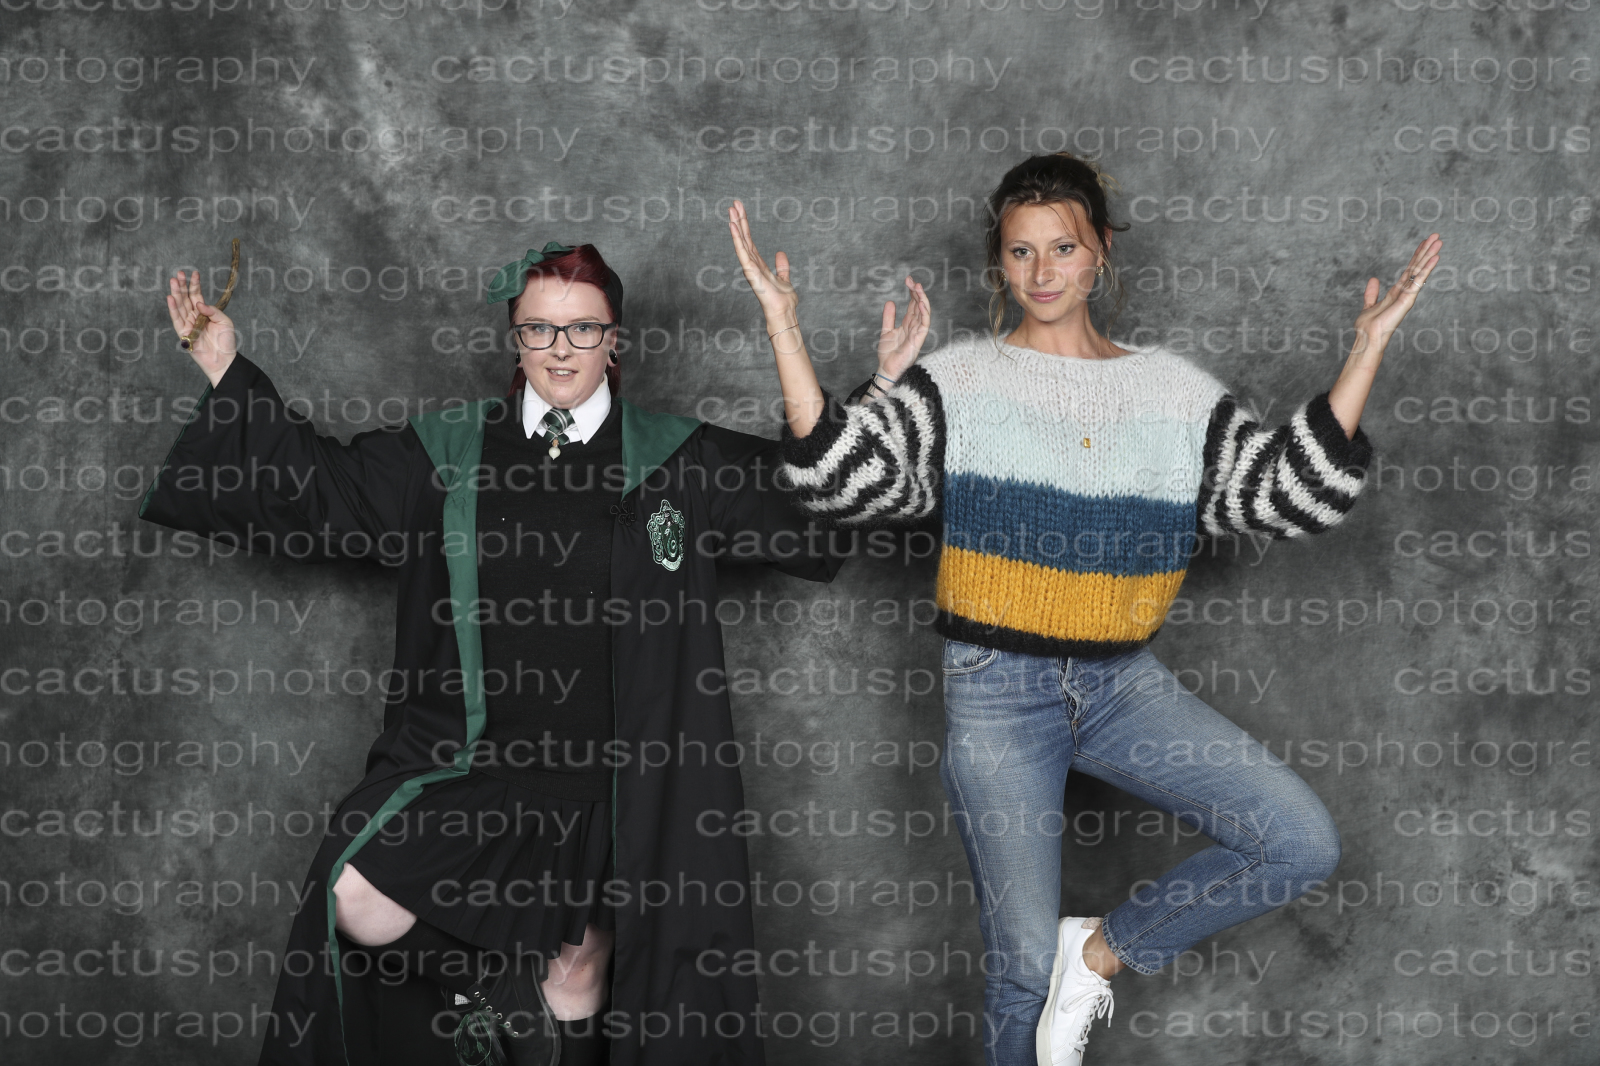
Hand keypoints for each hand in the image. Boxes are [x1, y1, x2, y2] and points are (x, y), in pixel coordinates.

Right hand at [166, 269, 237, 386]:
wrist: (224, 359)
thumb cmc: (226, 341)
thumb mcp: (225, 322)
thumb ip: (213, 311)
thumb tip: (199, 303)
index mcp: (204, 313)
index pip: (197, 296)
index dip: (195, 285)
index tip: (194, 273)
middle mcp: (194, 317)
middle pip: (186, 299)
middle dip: (182, 286)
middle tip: (178, 273)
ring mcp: (188, 324)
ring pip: (180, 306)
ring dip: (176, 293)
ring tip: (173, 281)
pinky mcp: (184, 333)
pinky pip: (177, 319)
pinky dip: (173, 309)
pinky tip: (170, 298)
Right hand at [727, 200, 799, 330]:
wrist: (784, 312)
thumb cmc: (783, 300)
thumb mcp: (784, 278)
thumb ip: (782, 266)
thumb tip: (780, 253)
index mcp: (758, 264)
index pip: (749, 240)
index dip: (745, 225)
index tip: (740, 209)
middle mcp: (752, 264)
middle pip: (744, 237)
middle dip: (739, 220)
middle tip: (734, 203)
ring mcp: (750, 268)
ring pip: (741, 242)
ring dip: (735, 226)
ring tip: (731, 210)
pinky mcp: (750, 272)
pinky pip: (742, 252)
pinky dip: (737, 239)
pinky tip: (733, 227)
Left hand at [874, 277, 930, 382]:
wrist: (886, 368)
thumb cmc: (888, 353)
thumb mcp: (886, 330)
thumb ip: (889, 317)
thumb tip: (891, 301)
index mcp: (908, 324)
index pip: (913, 305)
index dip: (912, 292)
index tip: (908, 280)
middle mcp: (915, 327)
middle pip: (919, 306)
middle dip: (917, 293)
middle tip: (912, 281)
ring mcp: (918, 333)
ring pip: (924, 313)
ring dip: (922, 300)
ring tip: (918, 288)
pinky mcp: (918, 340)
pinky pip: (924, 325)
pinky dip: (924, 314)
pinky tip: (920, 303)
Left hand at [1348, 233, 1441, 368]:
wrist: (1368, 338)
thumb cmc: (1368, 327)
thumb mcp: (1368, 305)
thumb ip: (1372, 293)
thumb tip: (1373, 279)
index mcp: (1397, 291)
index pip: (1409, 269)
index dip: (1416, 255)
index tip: (1424, 242)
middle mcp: (1405, 291)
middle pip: (1417, 267)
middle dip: (1426, 251)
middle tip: (1436, 235)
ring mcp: (1408, 295)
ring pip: (1420, 271)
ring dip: (1429, 255)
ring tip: (1439, 241)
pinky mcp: (1408, 299)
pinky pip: (1419, 281)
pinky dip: (1427, 269)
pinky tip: (1435, 257)